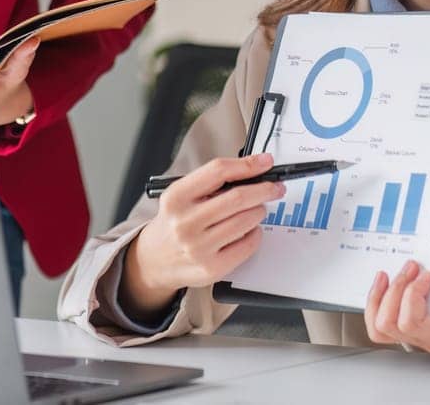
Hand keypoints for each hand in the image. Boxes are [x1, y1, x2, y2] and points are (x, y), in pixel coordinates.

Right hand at [121, 152, 283, 320]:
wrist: (154, 259)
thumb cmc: (174, 222)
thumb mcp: (181, 195)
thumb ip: (211, 182)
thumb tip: (252, 170)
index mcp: (176, 197)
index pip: (218, 171)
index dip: (247, 164)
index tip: (264, 162)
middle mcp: (185, 222)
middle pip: (237, 198)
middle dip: (264, 190)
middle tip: (275, 187)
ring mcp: (198, 247)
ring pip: (246, 221)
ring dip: (259, 211)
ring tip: (257, 209)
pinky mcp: (211, 268)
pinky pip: (247, 245)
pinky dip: (255, 233)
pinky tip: (249, 230)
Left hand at [364, 262, 429, 354]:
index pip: (412, 320)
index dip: (412, 294)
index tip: (426, 274)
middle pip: (391, 323)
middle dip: (396, 290)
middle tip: (411, 268)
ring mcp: (420, 337)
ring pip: (381, 327)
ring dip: (382, 297)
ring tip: (391, 275)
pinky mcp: (413, 328)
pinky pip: (382, 325)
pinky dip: (377, 302)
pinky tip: (383, 283)